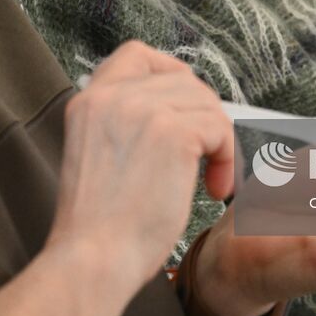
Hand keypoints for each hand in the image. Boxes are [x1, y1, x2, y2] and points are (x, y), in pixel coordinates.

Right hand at [46, 42, 234, 296]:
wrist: (92, 260)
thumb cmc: (100, 227)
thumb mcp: (99, 157)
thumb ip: (125, 126)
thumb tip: (176, 112)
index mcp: (88, 101)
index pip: (136, 56)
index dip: (168, 74)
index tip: (184, 107)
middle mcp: (112, 96)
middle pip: (183, 81)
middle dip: (203, 118)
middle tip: (206, 159)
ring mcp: (142, 110)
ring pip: (206, 104)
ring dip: (218, 143)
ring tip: (211, 181)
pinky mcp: (172, 132)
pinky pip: (220, 129)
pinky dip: (227, 158)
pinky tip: (215, 188)